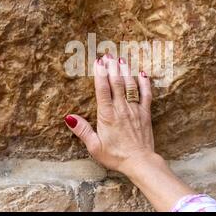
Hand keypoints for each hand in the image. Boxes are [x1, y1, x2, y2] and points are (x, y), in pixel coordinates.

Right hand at [64, 54, 154, 174]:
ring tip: (121, 58)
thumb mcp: (94, 146)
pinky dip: (144, 82)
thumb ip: (82, 130)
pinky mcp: (145, 113)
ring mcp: (135, 109)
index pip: (103, 89)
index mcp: (107, 115)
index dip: (100, 74)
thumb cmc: (115, 156)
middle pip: (116, 83)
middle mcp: (121, 109)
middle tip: (108, 54)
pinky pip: (146, 94)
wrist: (140, 162)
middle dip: (112, 67)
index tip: (97, 61)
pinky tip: (141, 73)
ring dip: (125, 70)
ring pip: (130, 85)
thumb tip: (68, 117)